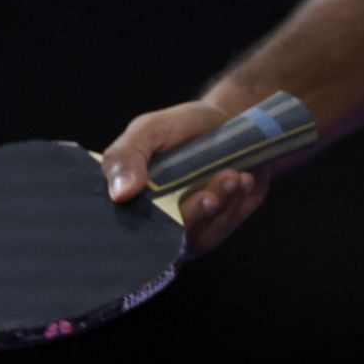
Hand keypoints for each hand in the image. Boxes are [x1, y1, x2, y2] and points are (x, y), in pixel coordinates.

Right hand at [101, 101, 273, 258]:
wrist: (228, 124)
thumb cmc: (182, 127)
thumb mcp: (151, 129)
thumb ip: (127, 155)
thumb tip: (119, 194)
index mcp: (127, 200)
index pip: (120, 229)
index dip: (138, 225)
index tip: (166, 206)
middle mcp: (152, 223)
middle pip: (164, 239)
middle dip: (193, 215)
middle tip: (211, 195)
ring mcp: (184, 231)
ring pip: (198, 236)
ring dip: (219, 207)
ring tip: (233, 176)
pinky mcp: (214, 230)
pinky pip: (222, 229)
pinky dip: (235, 206)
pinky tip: (243, 181)